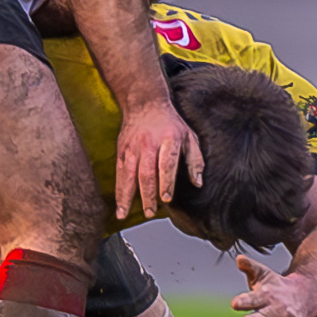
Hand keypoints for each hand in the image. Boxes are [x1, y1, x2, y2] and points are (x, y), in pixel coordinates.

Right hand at [114, 99, 202, 219]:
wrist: (144, 103)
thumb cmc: (170, 122)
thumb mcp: (189, 136)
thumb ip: (195, 160)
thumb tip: (198, 183)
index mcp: (169, 139)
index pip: (167, 163)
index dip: (166, 181)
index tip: (166, 198)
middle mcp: (149, 144)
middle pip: (147, 171)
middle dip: (147, 194)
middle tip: (150, 212)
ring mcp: (133, 148)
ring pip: (129, 174)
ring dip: (127, 195)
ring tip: (125, 214)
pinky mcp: (122, 151)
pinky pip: (119, 174)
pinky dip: (118, 191)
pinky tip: (119, 206)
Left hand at [231, 255, 316, 316]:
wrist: (306, 295)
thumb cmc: (276, 287)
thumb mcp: (264, 275)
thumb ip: (250, 267)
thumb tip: (239, 258)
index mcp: (267, 294)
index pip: (254, 298)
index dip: (245, 301)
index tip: (235, 304)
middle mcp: (277, 308)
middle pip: (265, 314)